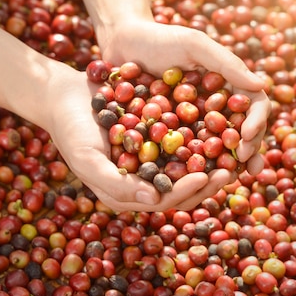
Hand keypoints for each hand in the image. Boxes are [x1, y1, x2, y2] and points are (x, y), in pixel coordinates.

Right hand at [43, 63, 238, 211]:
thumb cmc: (70, 130)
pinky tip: (219, 125)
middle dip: (207, 181)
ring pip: (186, 165)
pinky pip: (182, 139)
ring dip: (209, 161)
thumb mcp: (88, 159)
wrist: (64, 96)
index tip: (208, 175)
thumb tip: (153, 200)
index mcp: (126, 193)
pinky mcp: (155, 136)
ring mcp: (150, 158)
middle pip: (181, 187)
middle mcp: (142, 180)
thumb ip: (117, 184)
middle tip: (232, 168)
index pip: (164, 200)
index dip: (187, 191)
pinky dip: (200, 136)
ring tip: (232, 150)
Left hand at [97, 18, 270, 175]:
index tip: (247, 137)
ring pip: (216, 147)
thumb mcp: (193, 44)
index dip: (257, 123)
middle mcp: (215, 106)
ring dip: (225, 165)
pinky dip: (191, 166)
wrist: (120, 42)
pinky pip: (184, 152)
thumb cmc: (160, 38)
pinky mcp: (169, 133)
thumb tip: (260, 86)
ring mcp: (193, 121)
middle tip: (242, 168)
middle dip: (246, 151)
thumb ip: (226, 63)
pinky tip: (191, 180)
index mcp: (228, 85)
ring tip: (225, 181)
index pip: (253, 106)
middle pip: (240, 132)